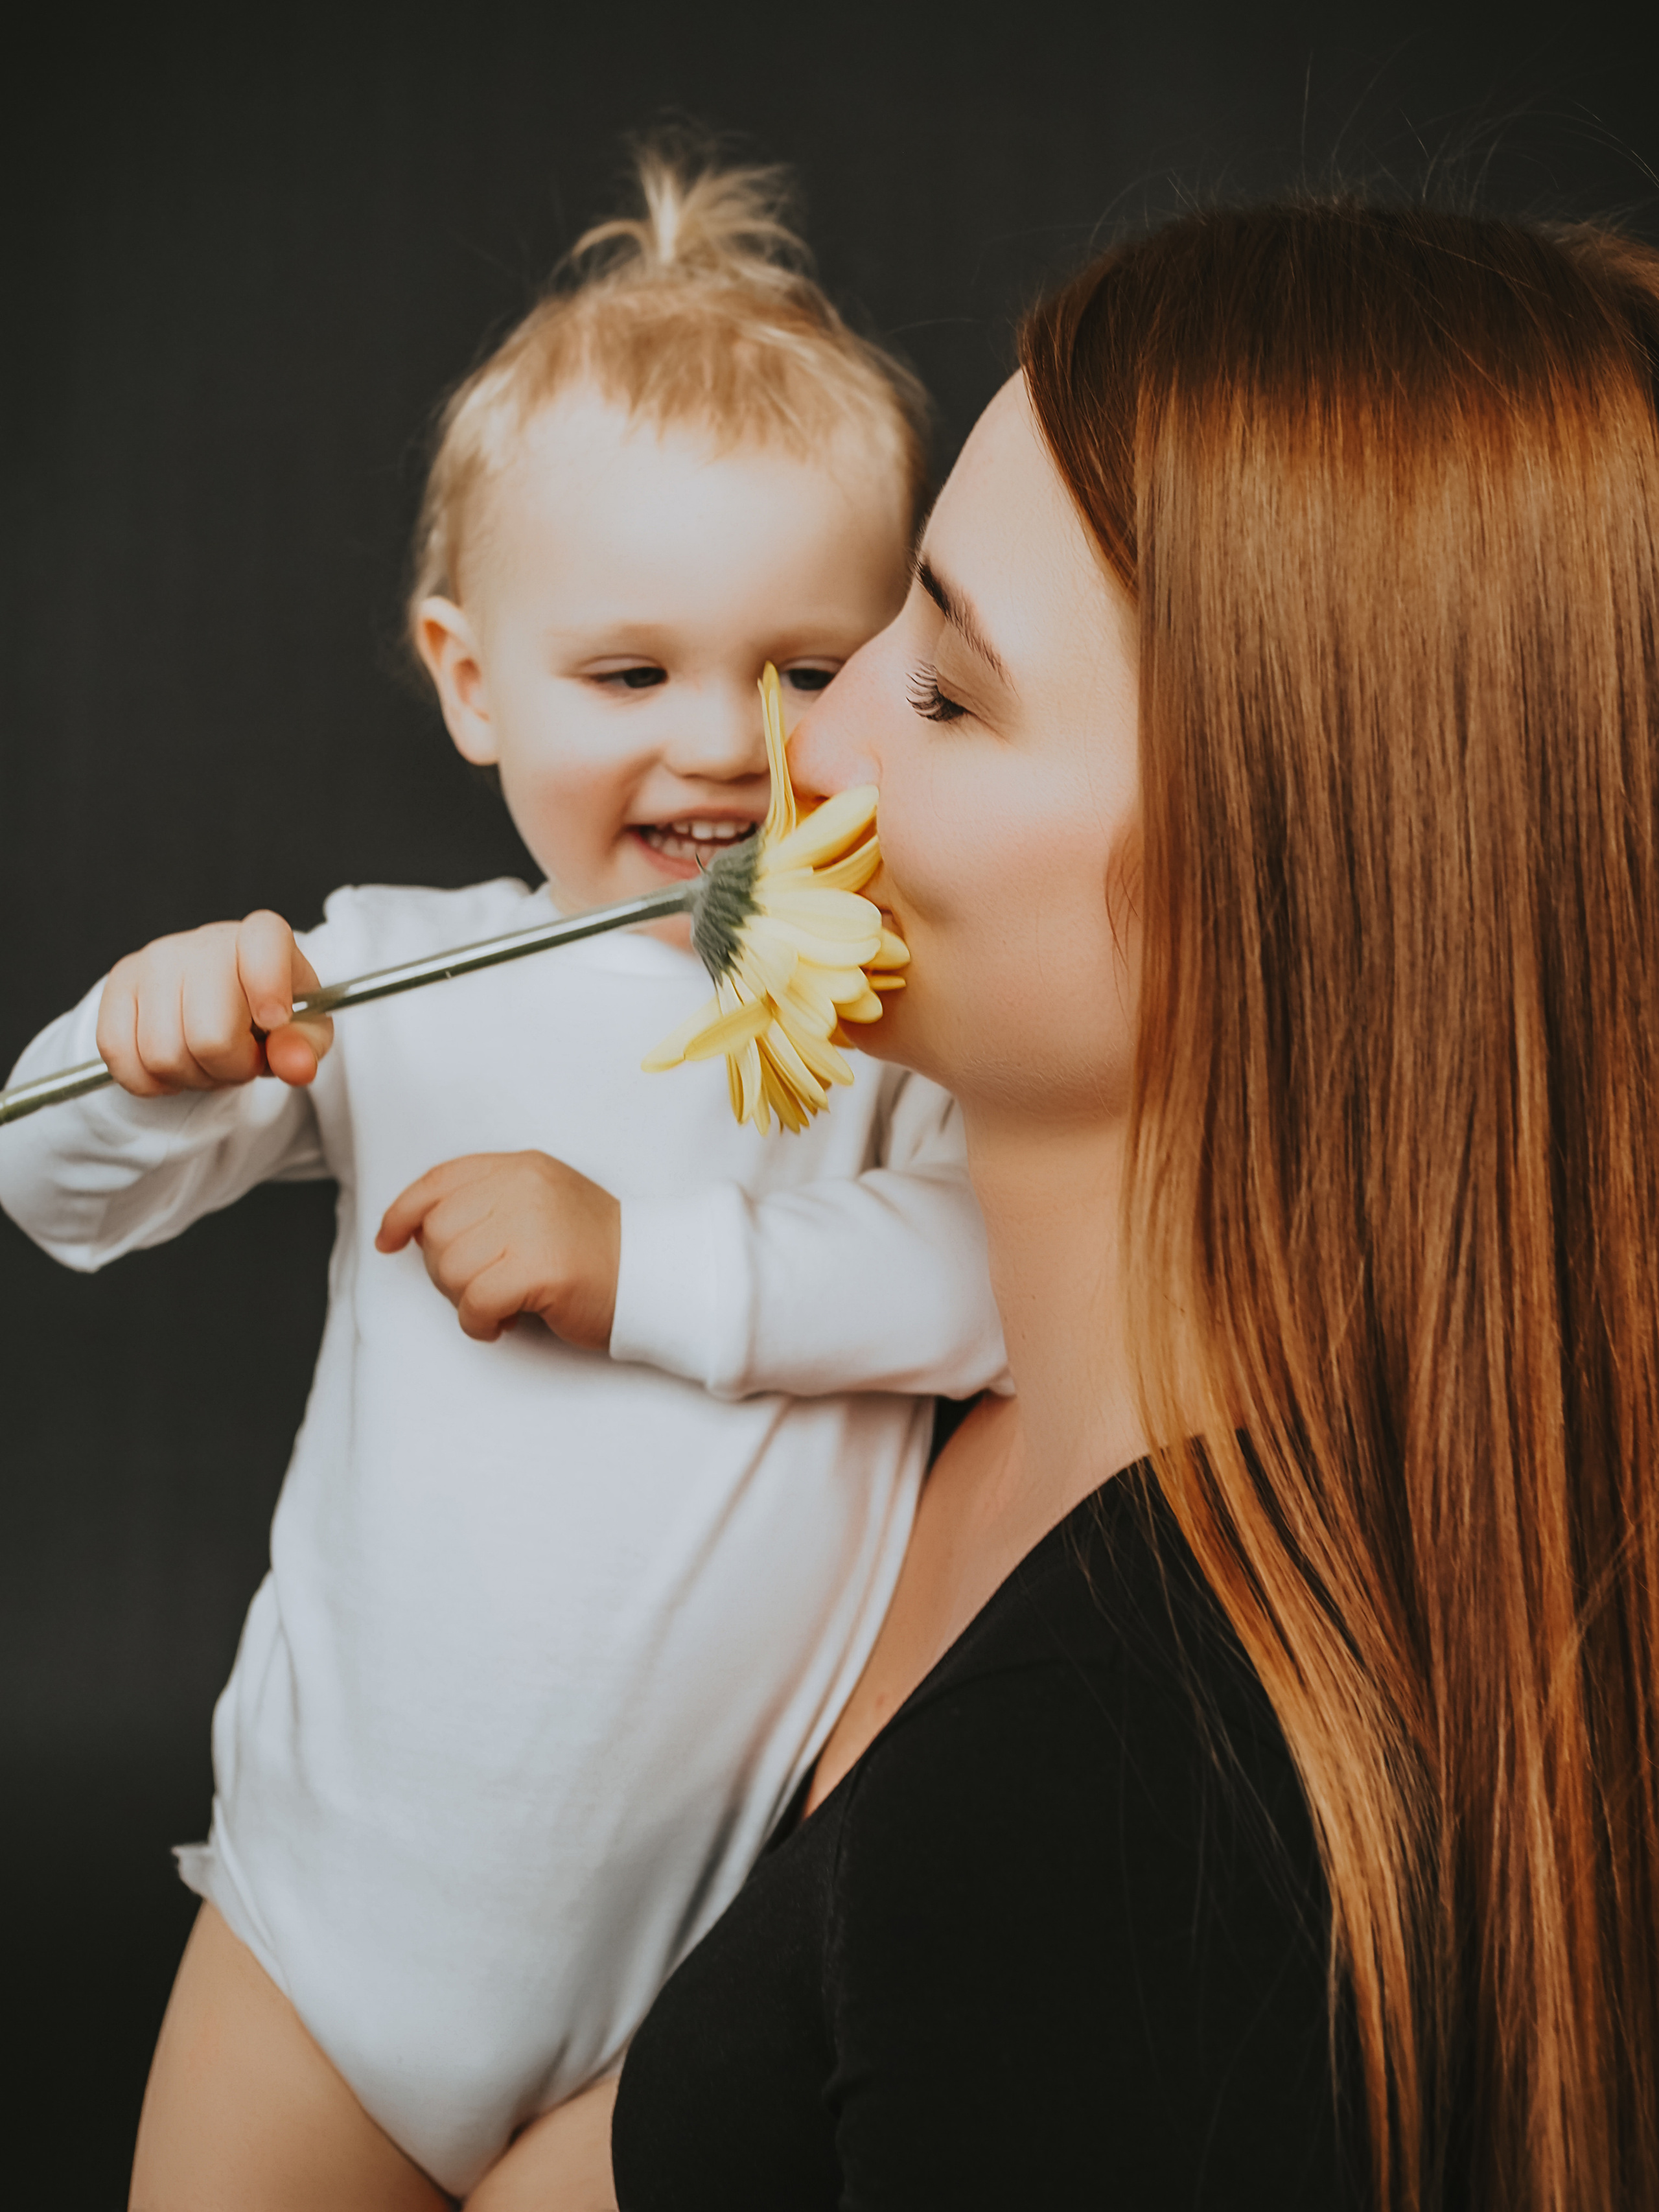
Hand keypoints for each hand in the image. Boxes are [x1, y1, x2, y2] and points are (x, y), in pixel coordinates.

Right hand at [96, 910, 332, 1094]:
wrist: (218, 998)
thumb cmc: (266, 1013)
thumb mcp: (301, 1031)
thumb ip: (303, 1047)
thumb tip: (297, 1067)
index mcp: (261, 938)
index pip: (264, 945)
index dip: (270, 990)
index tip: (274, 1021)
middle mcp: (203, 942)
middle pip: (210, 1037)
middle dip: (231, 1069)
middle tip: (241, 1061)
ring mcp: (154, 960)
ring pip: (162, 1055)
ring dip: (191, 1078)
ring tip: (209, 1061)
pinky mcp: (118, 985)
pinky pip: (120, 1055)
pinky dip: (150, 1081)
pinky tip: (173, 1066)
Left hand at [375, 1152, 621, 1350]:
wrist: (654, 1276)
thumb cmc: (595, 1250)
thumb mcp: (541, 1202)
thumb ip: (490, 1202)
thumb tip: (419, 1227)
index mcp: (520, 1167)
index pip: (438, 1181)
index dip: (403, 1213)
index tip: (390, 1239)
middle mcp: (523, 1187)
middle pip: (438, 1232)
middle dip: (446, 1270)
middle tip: (483, 1286)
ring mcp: (534, 1225)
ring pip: (451, 1268)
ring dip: (465, 1299)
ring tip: (500, 1304)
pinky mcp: (543, 1269)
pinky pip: (476, 1301)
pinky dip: (479, 1323)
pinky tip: (504, 1322)